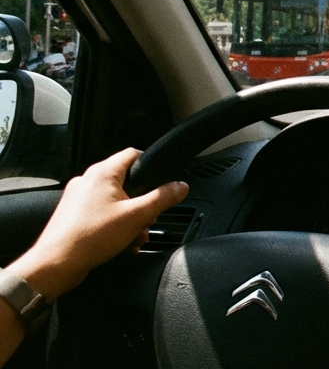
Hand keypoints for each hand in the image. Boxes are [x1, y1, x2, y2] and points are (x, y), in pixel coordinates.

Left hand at [8, 148, 187, 297]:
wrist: (57, 264)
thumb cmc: (90, 237)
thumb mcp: (138, 215)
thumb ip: (163, 198)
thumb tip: (180, 186)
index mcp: (102, 173)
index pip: (134, 154)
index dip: (152, 165)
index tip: (163, 179)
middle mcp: (88, 181)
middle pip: (127, 182)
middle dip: (142, 203)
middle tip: (148, 218)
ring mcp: (78, 199)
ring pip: (115, 201)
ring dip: (131, 218)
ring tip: (135, 236)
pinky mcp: (74, 216)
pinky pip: (102, 214)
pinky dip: (115, 225)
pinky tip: (122, 243)